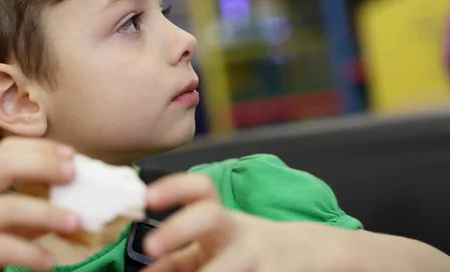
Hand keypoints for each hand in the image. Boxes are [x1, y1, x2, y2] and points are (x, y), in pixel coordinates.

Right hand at [0, 137, 81, 271]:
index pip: (6, 151)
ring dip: (47, 213)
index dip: (40, 148)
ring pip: (7, 207)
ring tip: (75, 222)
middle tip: (73, 174)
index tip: (72, 155)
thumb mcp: (0, 223)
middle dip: (42, 165)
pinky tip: (49, 261)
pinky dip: (29, 253)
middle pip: (4, 166)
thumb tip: (76, 203)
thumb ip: (32, 211)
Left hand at [143, 173, 347, 271]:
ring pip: (229, 263)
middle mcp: (238, 231)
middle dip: (179, 227)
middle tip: (151, 246)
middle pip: (209, 214)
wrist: (302, 252)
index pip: (199, 188)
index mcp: (220, 218)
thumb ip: (177, 259)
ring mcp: (258, 255)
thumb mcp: (212, 247)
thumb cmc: (244, 248)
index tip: (147, 197)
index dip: (174, 187)